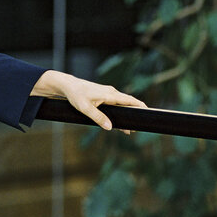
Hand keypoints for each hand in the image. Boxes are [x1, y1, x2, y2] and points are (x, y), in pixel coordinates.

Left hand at [31, 70, 145, 131]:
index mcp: (109, 94)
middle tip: (136, 129)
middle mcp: (111, 93)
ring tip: (128, 131)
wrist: (68, 86)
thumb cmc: (76, 95)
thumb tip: (110, 127)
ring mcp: (108, 94)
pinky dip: (119, 113)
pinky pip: (115, 105)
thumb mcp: (85, 108)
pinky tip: (117, 124)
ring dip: (125, 116)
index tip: (149, 113)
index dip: (140, 106)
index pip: (129, 100)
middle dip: (134, 115)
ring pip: (121, 106)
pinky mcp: (103, 96)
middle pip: (128, 104)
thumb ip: (98, 117)